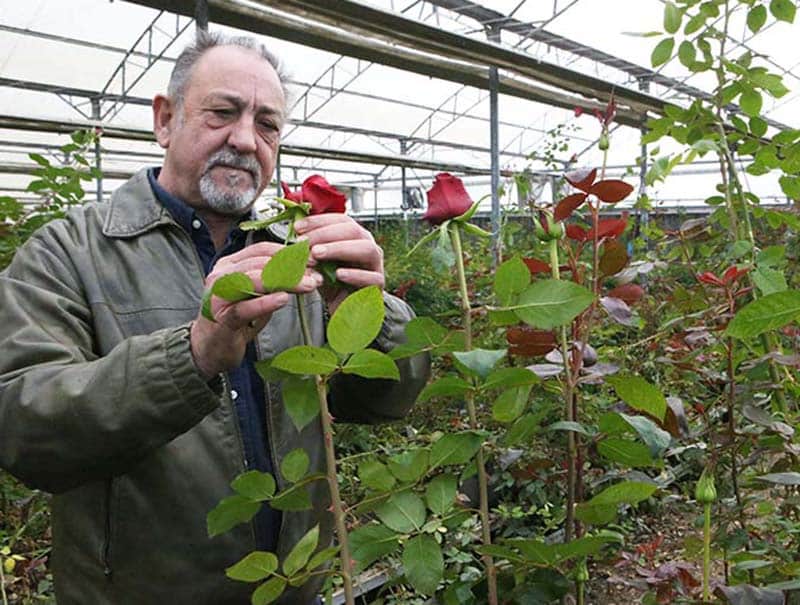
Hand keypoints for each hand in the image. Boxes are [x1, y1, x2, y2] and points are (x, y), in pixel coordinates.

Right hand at [191, 242, 322, 377]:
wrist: (210, 349)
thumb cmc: (236, 319)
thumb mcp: (256, 294)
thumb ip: (273, 280)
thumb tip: (306, 270)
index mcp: (229, 265)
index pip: (261, 250)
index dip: (288, 252)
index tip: (312, 259)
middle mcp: (221, 275)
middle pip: (260, 263)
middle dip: (292, 267)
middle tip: (316, 274)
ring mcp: (218, 296)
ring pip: (253, 280)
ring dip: (285, 282)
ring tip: (308, 285)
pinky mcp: (221, 318)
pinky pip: (244, 307)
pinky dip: (265, 302)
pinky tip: (284, 300)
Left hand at [294, 214, 384, 311]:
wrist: (342, 310)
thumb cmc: (331, 283)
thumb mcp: (317, 263)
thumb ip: (310, 249)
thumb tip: (296, 236)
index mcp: (354, 237)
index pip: (340, 220)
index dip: (319, 221)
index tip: (298, 228)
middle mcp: (368, 246)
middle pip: (353, 230)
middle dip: (326, 234)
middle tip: (305, 242)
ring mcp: (376, 265)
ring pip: (367, 249)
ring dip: (340, 249)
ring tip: (317, 254)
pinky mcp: (378, 285)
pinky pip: (372, 277)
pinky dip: (355, 274)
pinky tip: (338, 274)